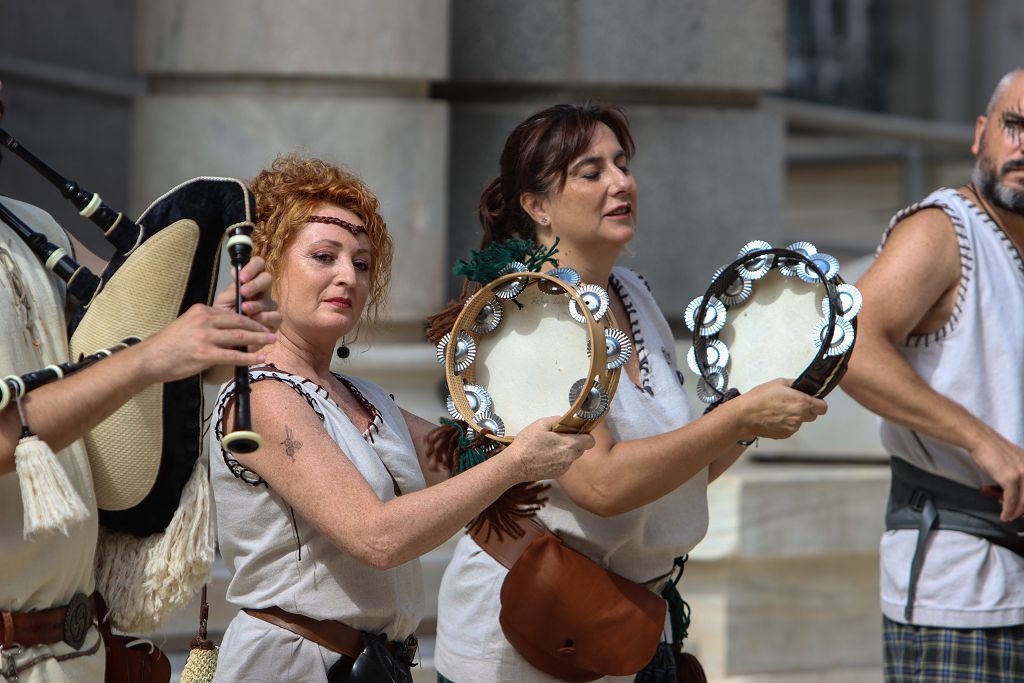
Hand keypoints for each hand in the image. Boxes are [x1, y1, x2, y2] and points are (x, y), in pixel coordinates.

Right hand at [139, 303, 275, 383]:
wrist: (150, 359)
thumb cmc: (168, 345)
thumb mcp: (188, 325)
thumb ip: (207, 324)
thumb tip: (228, 329)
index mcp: (201, 310)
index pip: (231, 313)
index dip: (249, 319)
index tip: (260, 324)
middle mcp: (204, 320)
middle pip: (239, 321)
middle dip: (258, 326)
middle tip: (271, 330)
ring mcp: (205, 337)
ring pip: (240, 336)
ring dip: (259, 339)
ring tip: (272, 340)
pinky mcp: (205, 354)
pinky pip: (233, 355)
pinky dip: (249, 357)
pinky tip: (259, 358)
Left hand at [212, 256, 280, 332]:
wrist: (225, 340)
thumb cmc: (224, 319)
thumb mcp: (223, 302)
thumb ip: (231, 290)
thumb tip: (235, 272)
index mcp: (249, 282)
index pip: (258, 265)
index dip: (252, 267)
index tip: (242, 277)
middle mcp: (262, 292)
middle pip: (267, 278)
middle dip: (256, 284)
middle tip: (244, 292)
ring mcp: (269, 307)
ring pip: (270, 300)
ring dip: (257, 303)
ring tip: (244, 309)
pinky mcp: (274, 322)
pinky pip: (275, 316)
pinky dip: (265, 317)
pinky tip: (255, 319)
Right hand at [501, 417, 594, 481]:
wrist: (515, 465)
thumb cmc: (526, 443)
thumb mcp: (541, 424)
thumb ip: (558, 420)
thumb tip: (568, 421)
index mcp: (568, 444)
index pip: (590, 441)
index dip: (585, 435)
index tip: (577, 431)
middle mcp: (569, 458)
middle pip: (581, 448)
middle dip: (574, 442)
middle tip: (559, 437)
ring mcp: (564, 468)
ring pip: (572, 457)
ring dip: (565, 451)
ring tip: (549, 447)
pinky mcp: (557, 474)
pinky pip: (564, 464)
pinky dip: (558, 459)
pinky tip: (545, 456)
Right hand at [734, 378, 827, 439]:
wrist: (744, 416)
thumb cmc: (759, 397)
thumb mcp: (779, 383)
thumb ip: (796, 384)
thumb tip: (804, 386)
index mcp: (802, 403)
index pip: (823, 407)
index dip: (818, 403)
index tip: (812, 400)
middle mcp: (800, 417)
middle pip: (813, 415)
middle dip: (807, 410)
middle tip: (793, 403)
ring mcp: (793, 428)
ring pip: (801, 422)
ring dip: (795, 417)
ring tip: (779, 410)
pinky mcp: (785, 435)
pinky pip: (791, 428)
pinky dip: (786, 424)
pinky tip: (774, 418)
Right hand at [970, 431, 1023, 521]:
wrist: (980, 439)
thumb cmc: (992, 448)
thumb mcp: (1012, 460)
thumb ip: (1018, 473)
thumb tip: (1014, 491)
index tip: (1021, 509)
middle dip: (1022, 509)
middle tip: (1015, 515)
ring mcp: (1022, 473)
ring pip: (1023, 501)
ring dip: (1015, 512)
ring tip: (1008, 516)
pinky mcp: (1011, 478)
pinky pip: (1011, 500)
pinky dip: (1008, 510)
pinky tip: (1004, 515)